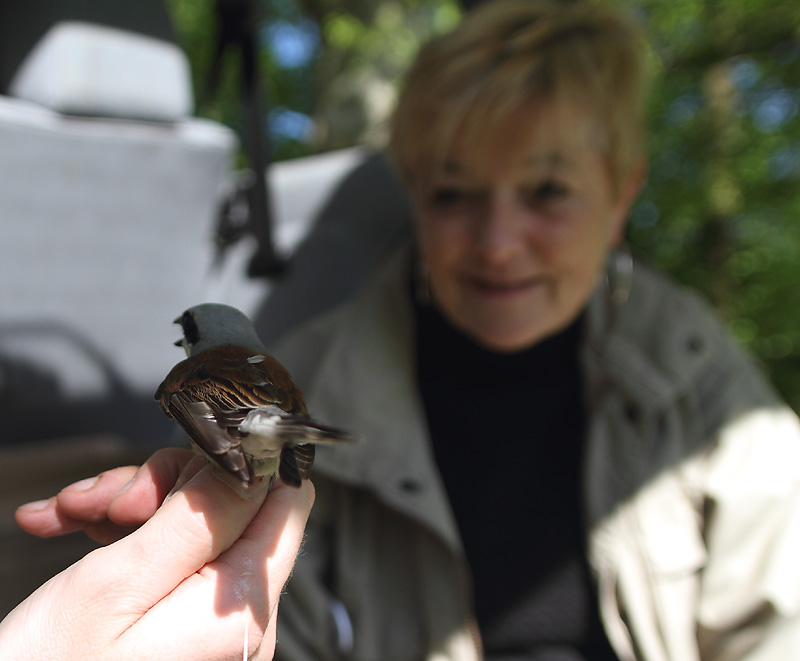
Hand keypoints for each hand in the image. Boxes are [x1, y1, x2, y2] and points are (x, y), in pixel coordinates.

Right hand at [0, 449, 313, 659]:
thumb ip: (198, 518)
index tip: (180, 454)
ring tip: (70, 515)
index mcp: (240, 604)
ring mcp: (209, 623)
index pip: (285, 501)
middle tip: (106, 503)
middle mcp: (239, 616)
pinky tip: (69, 529)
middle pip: (230, 506)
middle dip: (164, 488)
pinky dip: (119, 536)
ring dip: (128, 508)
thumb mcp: (118, 584)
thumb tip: (260, 464)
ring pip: (190, 523)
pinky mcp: (179, 625)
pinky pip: (166, 557)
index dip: (239, 464)